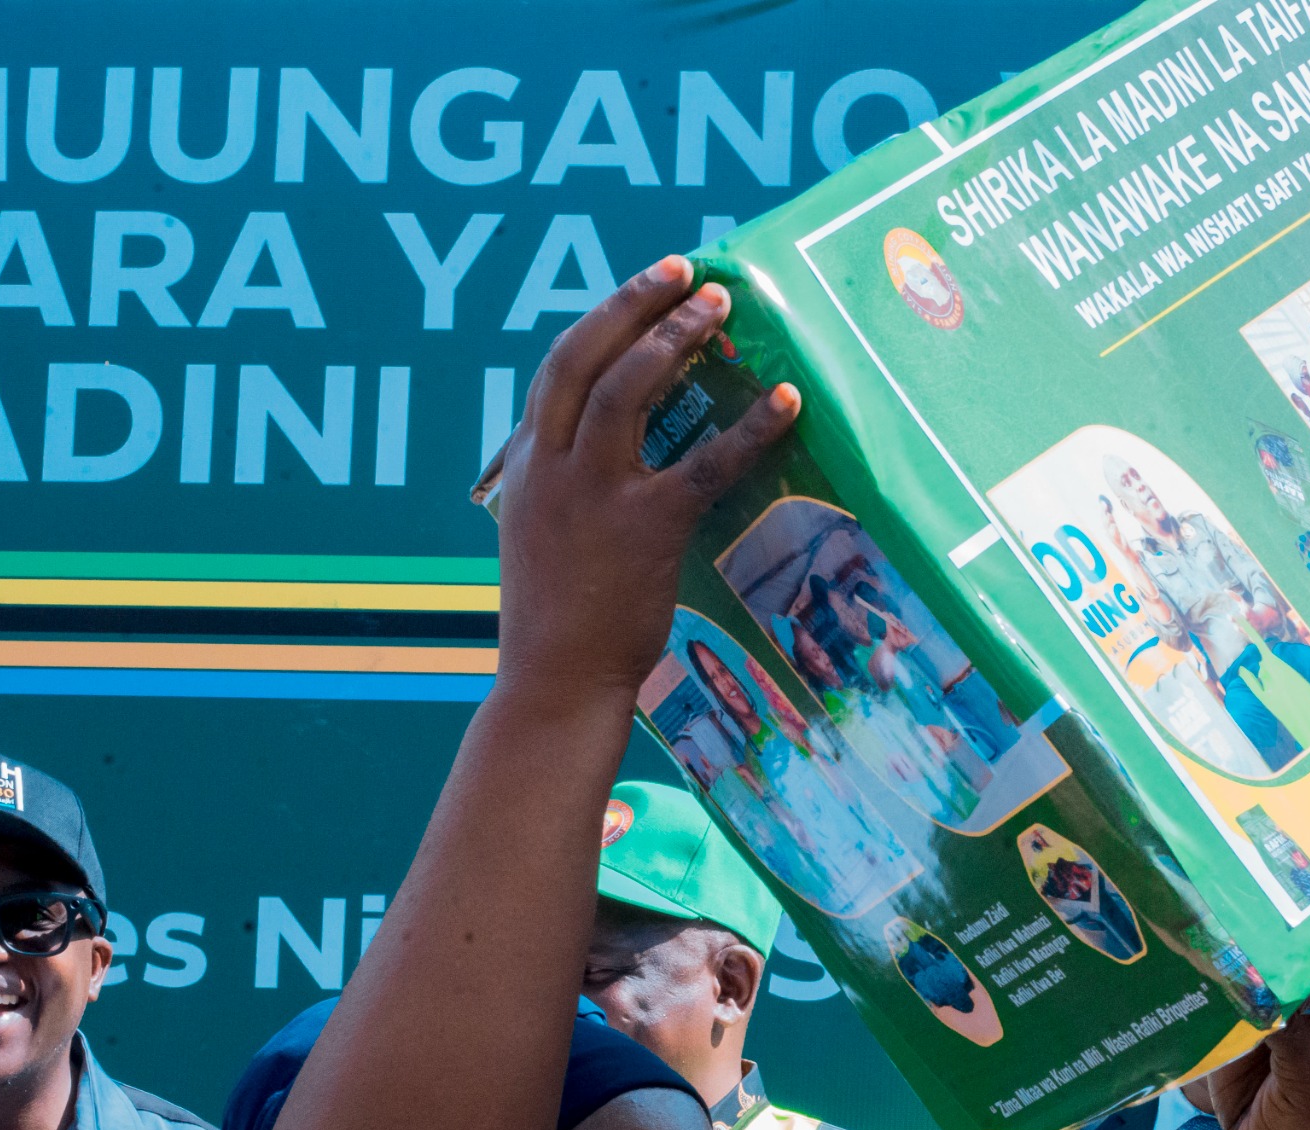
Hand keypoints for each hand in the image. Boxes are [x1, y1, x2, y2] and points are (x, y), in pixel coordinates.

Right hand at [486, 259, 799, 699]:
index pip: (558, 369)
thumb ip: (566, 483)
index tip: (644, 288)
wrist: (555, 681)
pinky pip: (704, 463)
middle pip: (582, 357)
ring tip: (719, 305)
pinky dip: (749, 428)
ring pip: (627, 390)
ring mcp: (593, 495)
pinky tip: (784, 401)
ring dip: (674, 338)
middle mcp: (549, 467)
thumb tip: (608, 449)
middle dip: (633, 303)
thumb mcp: (541, 533)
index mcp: (525, 464)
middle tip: (684, 268)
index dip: (604, 320)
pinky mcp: (644, 528)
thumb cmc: (559, 616)